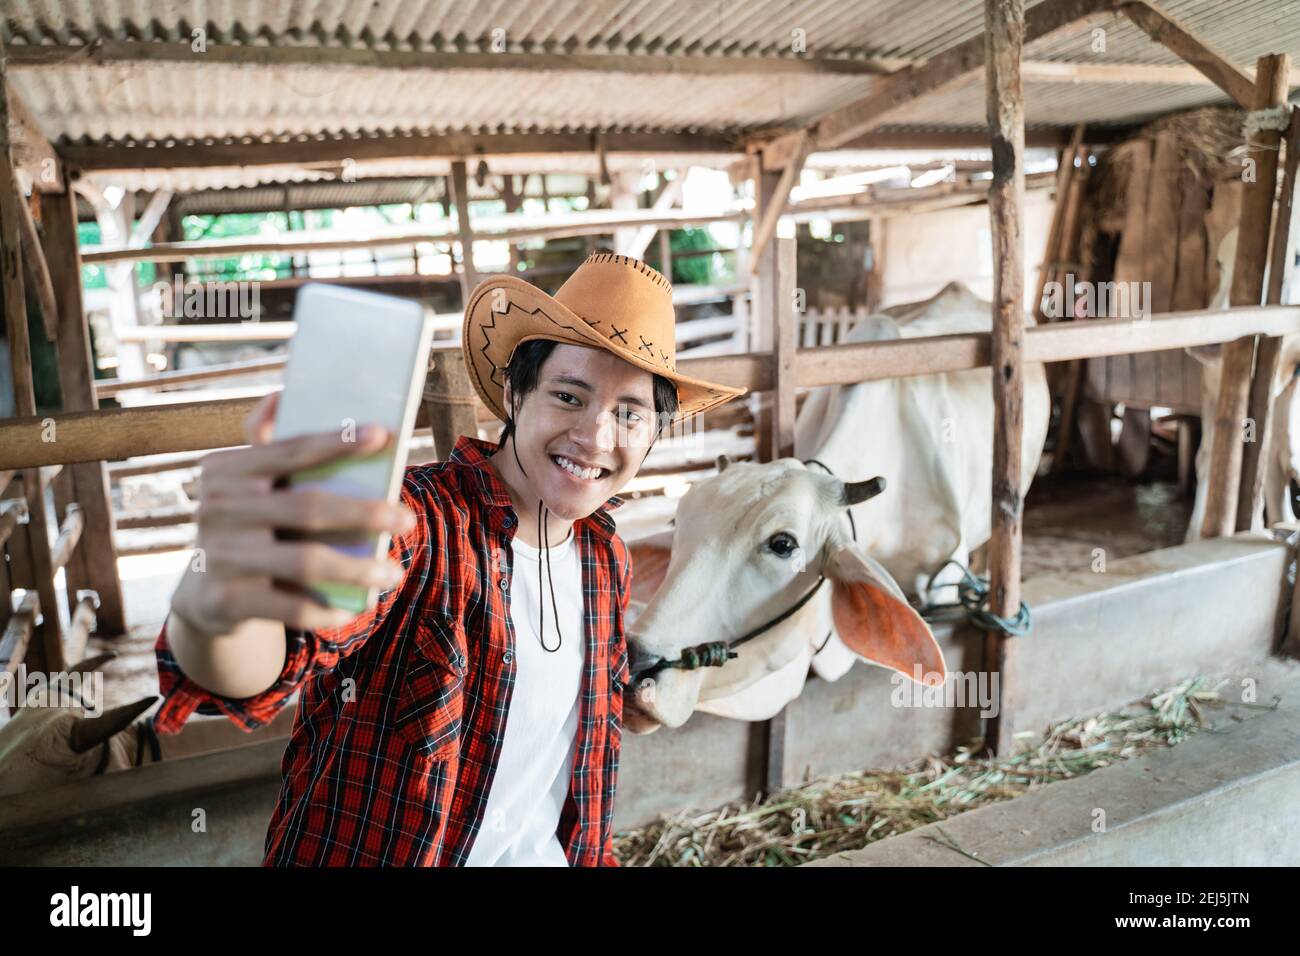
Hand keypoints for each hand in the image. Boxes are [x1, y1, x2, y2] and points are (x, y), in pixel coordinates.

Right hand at [170, 391, 415, 636]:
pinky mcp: (226, 601)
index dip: (339, 442)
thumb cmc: (248, 525)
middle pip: (307, 507)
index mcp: (224, 470)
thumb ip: (266, 444)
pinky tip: (357, 605)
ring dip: (358, 568)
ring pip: (305, 562)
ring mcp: (220, 556)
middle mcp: (216, 509)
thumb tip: (281, 396)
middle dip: (365, 513)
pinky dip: (328, 609)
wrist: (204, 594)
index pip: (291, 450)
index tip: (384, 435)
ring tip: (394, 572)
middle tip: (407, 519)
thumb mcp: (247, 484)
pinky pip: (290, 608)